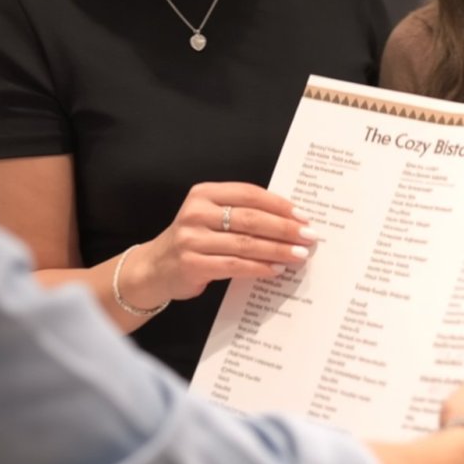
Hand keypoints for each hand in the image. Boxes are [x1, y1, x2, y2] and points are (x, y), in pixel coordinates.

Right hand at [122, 181, 317, 305]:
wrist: (156, 267)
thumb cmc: (194, 238)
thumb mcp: (210, 216)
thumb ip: (241, 213)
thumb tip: (288, 220)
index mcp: (203, 193)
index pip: (248, 194)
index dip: (278, 204)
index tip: (302, 215)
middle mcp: (196, 213)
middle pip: (250, 218)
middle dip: (284, 228)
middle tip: (308, 236)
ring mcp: (192, 239)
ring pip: (245, 243)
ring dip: (277, 250)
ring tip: (299, 255)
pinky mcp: (192, 264)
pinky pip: (234, 266)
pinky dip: (259, 268)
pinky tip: (276, 270)